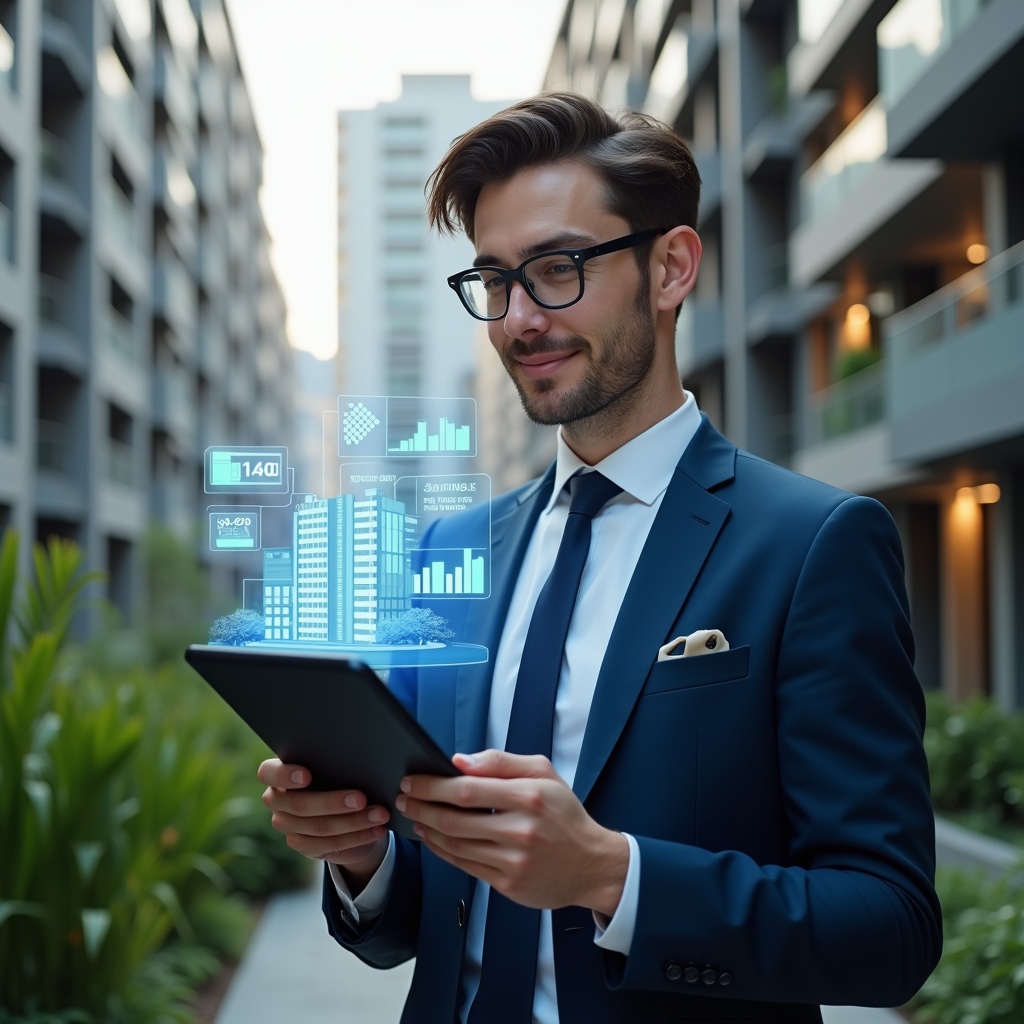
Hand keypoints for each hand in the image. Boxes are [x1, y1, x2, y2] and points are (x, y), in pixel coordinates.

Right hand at [258, 759, 388, 885]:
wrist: (344, 807)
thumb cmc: (339, 774)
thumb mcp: (335, 766)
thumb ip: (335, 762)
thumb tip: (359, 758)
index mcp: (278, 774)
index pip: (268, 773)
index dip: (285, 775)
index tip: (308, 776)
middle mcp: (277, 800)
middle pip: (299, 804)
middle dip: (333, 802)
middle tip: (361, 798)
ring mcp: (287, 825)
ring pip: (319, 827)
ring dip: (354, 822)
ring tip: (380, 814)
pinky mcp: (302, 845)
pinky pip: (329, 844)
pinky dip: (358, 836)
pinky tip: (377, 830)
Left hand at [396, 750, 628, 917]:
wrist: (592, 864)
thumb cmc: (565, 815)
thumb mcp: (544, 774)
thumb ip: (501, 763)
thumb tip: (460, 762)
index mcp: (529, 796)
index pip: (467, 789)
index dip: (433, 785)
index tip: (414, 780)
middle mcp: (521, 830)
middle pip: (455, 819)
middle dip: (422, 807)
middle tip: (405, 798)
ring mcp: (514, 860)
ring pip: (455, 845)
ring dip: (428, 829)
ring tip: (416, 816)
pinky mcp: (508, 884)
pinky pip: (465, 866)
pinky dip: (442, 851)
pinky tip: (434, 839)